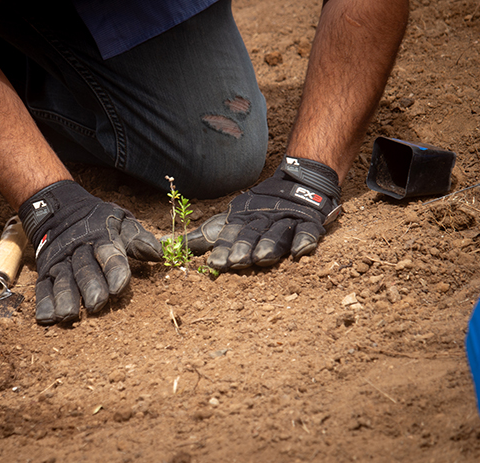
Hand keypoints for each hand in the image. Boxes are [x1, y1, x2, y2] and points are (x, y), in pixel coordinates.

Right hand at [18, 181, 162, 323]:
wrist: (59, 209)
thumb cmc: (98, 222)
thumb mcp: (120, 222)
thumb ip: (138, 239)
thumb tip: (158, 254)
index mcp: (101, 237)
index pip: (109, 252)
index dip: (114, 269)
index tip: (119, 287)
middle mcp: (78, 250)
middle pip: (84, 269)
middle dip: (90, 287)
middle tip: (97, 304)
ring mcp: (60, 262)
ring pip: (62, 280)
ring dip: (65, 298)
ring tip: (69, 314)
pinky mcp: (45, 272)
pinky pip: (43, 288)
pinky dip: (44, 303)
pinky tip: (48, 318)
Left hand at [186, 157, 341, 270]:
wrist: (299, 183)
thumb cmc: (259, 210)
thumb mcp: (231, 221)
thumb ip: (204, 237)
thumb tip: (171, 247)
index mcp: (243, 220)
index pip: (230, 234)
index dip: (222, 248)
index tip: (214, 263)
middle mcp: (262, 220)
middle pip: (251, 234)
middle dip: (243, 247)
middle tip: (235, 261)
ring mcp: (285, 221)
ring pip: (276, 234)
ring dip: (269, 245)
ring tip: (262, 258)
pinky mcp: (308, 223)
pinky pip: (307, 232)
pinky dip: (304, 240)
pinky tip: (300, 252)